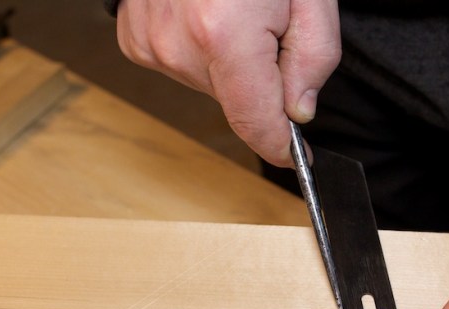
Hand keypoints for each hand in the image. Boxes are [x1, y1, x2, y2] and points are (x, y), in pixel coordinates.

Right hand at [115, 0, 340, 166]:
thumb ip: (313, 58)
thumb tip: (297, 110)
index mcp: (224, 34)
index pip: (254, 122)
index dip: (280, 145)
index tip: (296, 155)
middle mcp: (179, 45)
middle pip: (234, 101)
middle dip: (260, 81)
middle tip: (270, 30)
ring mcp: (150, 42)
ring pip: (208, 84)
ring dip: (229, 63)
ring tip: (233, 12)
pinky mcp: (135, 38)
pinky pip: (180, 66)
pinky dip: (200, 51)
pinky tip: (206, 15)